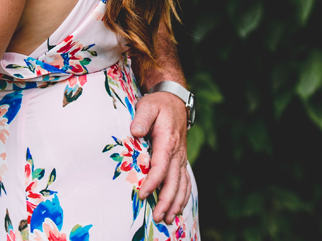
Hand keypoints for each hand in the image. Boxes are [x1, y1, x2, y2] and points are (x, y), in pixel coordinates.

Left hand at [131, 91, 191, 223]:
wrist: (174, 101)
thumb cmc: (158, 105)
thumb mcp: (148, 106)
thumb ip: (142, 118)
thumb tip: (135, 131)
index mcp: (168, 141)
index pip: (161, 166)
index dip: (153, 182)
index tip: (143, 194)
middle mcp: (178, 153)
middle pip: (174, 181)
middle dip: (166, 201)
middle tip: (157, 216)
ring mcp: (181, 158)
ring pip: (182, 185)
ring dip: (176, 203)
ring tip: (168, 219)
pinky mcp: (181, 161)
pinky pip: (185, 182)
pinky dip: (183, 197)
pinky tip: (178, 208)